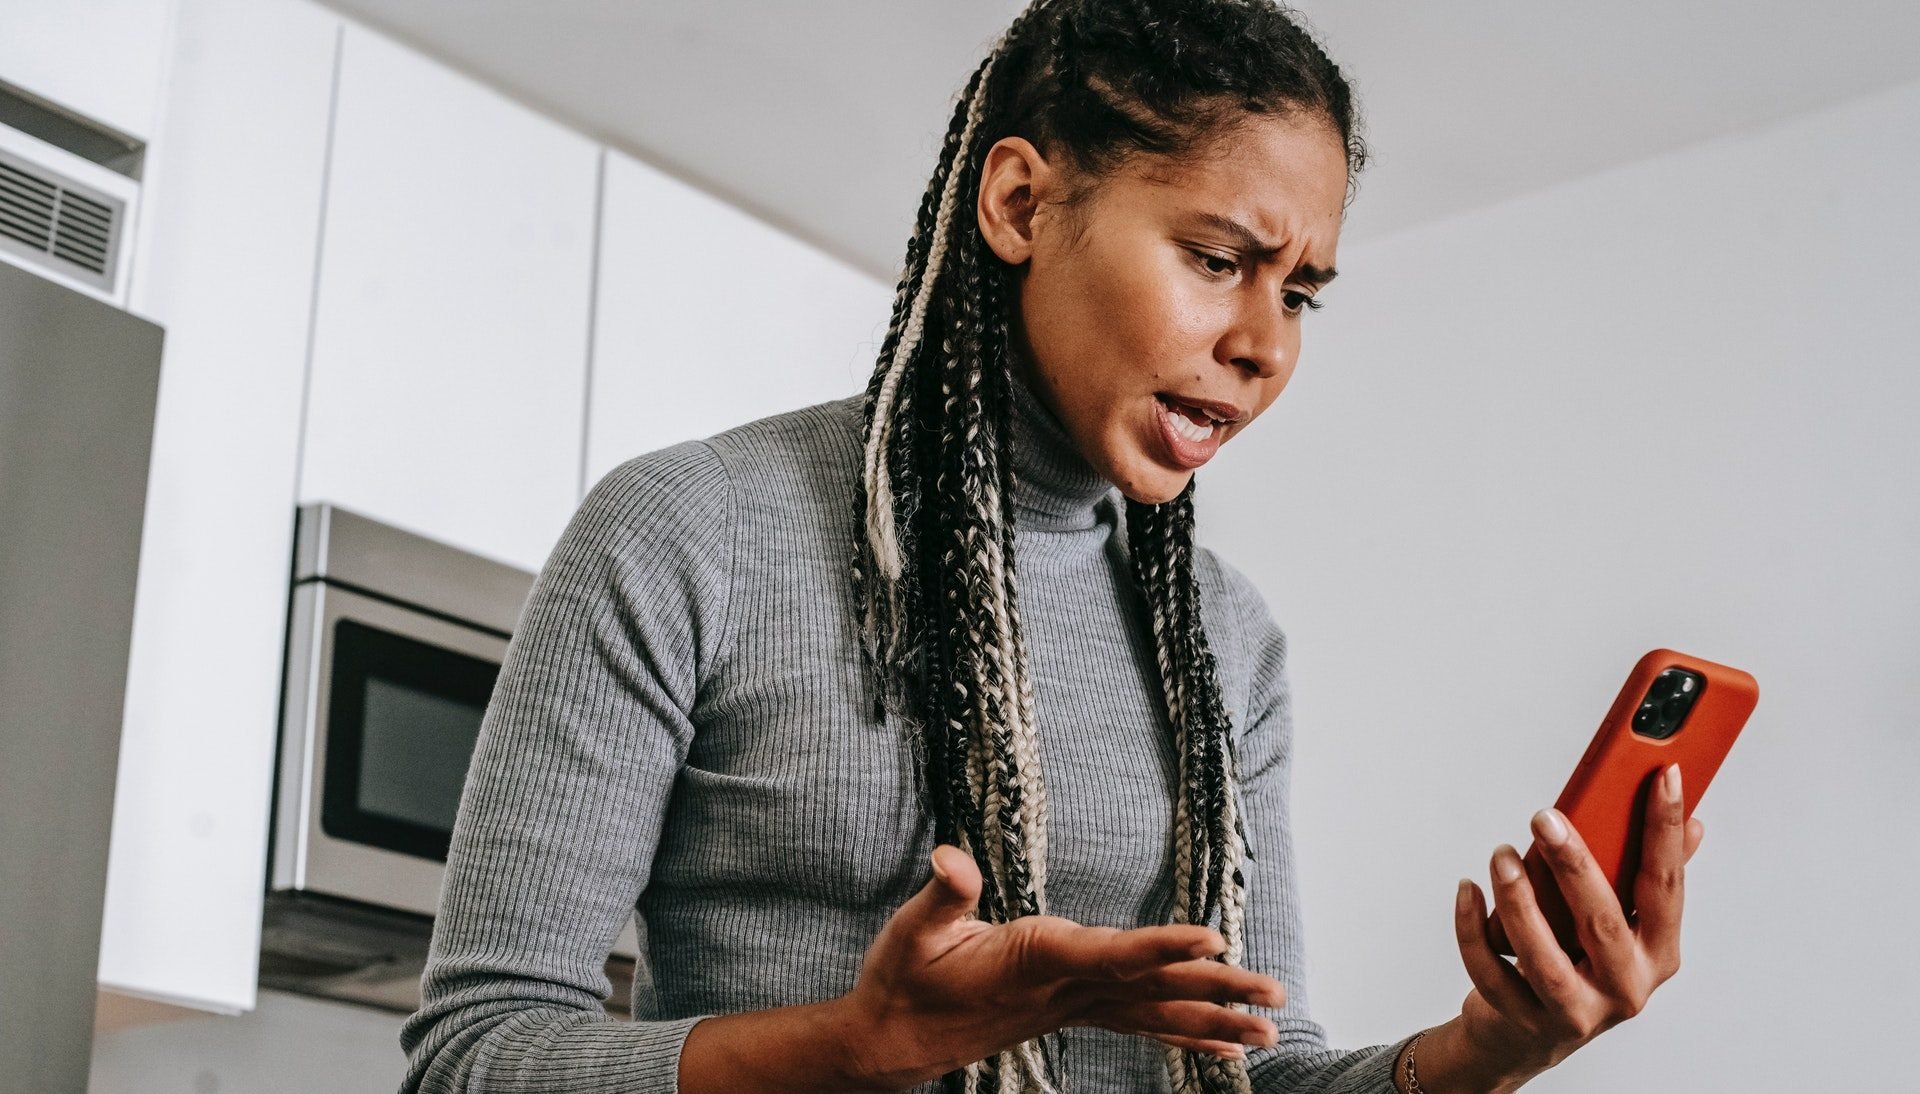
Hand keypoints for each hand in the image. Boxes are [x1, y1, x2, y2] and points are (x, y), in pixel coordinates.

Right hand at [835, 844, 1286, 1089]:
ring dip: (1213, 1019)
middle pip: (1150, 987)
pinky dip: (1183, 1033)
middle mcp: (1063, 991)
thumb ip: (942, 895)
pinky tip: (1223, 1045)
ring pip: (1154, 1012)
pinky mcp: (1071, 1012)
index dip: (1161, 947)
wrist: (893, 1042)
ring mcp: (1071, 1007)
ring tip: (1270, 1030)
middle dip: (1215, 989)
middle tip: (1274, 995)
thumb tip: (950, 856)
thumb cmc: (902, 981)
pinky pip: (1139, 1024)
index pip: (1108, 955)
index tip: (1212, 940)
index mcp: (1032, 961)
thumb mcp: (910, 933)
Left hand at [1450, 764, 1704, 1078]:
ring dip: (1519, 902)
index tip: (1662, 776)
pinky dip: (1473, 931)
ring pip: (1545, 960)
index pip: (1666, 886)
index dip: (1665, 830)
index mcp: (1657, 954)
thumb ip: (1652, 875)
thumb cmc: (1579, 964)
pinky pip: (1492, 974)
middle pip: (1603, 925)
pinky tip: (1468, 890)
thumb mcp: (1623, 922)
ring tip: (1501, 856)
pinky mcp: (1524, 1022)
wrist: (1525, 1036)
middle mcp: (1624, 987)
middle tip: (1545, 819)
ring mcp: (1576, 1012)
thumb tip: (1692, 823)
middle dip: (1574, 867)